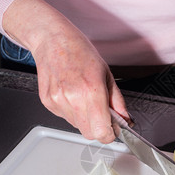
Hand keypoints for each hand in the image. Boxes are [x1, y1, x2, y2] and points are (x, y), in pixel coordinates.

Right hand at [3, 0, 129, 142]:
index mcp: (91, 90)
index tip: (114, 130)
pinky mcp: (48, 102)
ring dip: (85, 119)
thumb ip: (118, 102)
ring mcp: (58, 101)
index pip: (102, 131)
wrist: (53, 40)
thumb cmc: (80, 52)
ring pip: (77, 126)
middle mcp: (72, 98)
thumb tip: (126, 121)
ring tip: (84, 97)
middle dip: (99, 128)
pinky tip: (72, 94)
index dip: (110, 134)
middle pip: (90, 133)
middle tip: (103, 114)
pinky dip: (72, 112)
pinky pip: (65, 118)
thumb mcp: (107, 75)